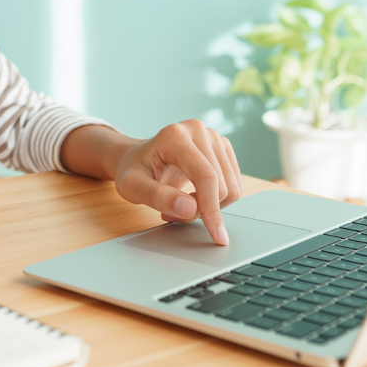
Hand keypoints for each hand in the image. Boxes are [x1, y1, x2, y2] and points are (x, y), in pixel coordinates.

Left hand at [111, 120, 242, 244]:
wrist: (137, 159)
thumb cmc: (133, 172)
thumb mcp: (132, 187)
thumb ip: (158, 197)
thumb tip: (190, 209)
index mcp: (175, 136)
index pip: (206, 176)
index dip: (212, 209)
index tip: (217, 236)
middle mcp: (198, 130)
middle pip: (221, 185)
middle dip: (202, 209)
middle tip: (172, 213)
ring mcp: (213, 136)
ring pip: (232, 188)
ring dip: (209, 206)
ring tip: (180, 203)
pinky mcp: (223, 147)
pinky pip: (234, 185)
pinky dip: (216, 199)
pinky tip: (193, 196)